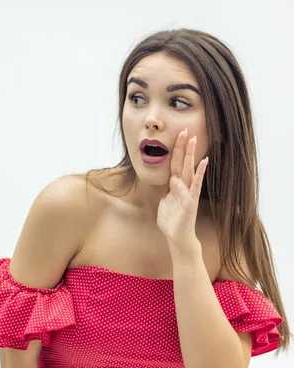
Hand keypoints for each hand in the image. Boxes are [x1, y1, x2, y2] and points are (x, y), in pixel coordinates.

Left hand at [157, 128, 208, 252]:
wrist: (177, 237)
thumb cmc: (172, 219)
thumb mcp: (164, 200)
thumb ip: (167, 188)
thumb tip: (168, 178)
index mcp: (176, 185)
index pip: (175, 164)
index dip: (175, 151)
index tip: (176, 135)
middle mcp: (183, 186)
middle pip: (182, 163)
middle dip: (183, 147)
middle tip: (185, 129)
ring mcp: (188, 193)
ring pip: (188, 170)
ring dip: (190, 155)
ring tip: (192, 140)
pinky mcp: (190, 202)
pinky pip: (195, 186)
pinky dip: (199, 174)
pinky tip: (203, 162)